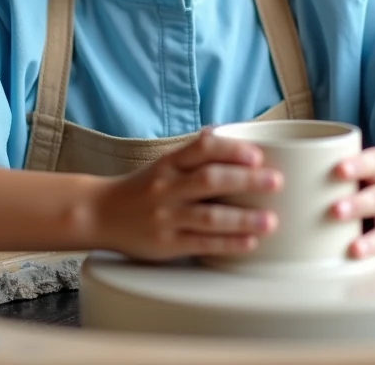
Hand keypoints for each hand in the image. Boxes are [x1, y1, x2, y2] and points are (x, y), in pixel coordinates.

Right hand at [88, 128, 281, 260]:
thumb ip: (194, 151)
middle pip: (209, 180)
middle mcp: (167, 187)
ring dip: (242, 218)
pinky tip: (249, 242)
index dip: (231, 150)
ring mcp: (166, 217)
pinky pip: (201, 243)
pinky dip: (227, 243)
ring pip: (208, 216)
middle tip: (276, 182)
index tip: (257, 154)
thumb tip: (223, 130)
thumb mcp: (164, 163)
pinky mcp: (166, 244)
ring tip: (270, 221)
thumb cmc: (140, 188)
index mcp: (169, 163)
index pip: (202, 149)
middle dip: (245, 181)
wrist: (98, 214)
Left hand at [331, 147, 374, 258]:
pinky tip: (354, 252)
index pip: (371, 162)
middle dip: (356, 203)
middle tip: (334, 209)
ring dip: (362, 223)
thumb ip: (335, 169)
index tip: (337, 170)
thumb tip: (283, 175)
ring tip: (344, 232)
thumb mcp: (365, 167)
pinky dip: (369, 246)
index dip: (356, 165)